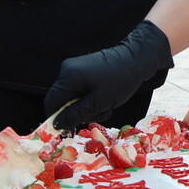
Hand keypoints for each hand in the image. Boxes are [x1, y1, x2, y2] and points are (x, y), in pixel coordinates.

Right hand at [43, 21, 174, 129]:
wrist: (138, 59)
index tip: (70, 130)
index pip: (51, 102)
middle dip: (79, 112)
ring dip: (88, 107)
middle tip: (100, 113)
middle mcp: (67, 70)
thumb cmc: (120, 81)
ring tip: (107, 106)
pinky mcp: (84, 70)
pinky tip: (106, 99)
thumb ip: (75, 114)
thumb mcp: (98, 103)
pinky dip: (91, 99)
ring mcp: (75, 69)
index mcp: (68, 77)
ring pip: (73, 97)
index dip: (57, 119)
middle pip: (62, 101)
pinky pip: (80, 90)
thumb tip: (57, 125)